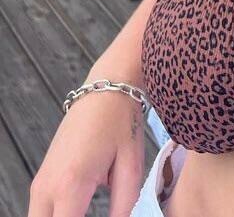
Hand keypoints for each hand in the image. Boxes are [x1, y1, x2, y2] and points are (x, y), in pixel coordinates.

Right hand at [28, 89, 145, 216]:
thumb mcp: (132, 165)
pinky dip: (58, 216)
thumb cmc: (121, 123)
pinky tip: (81, 213)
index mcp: (71, 185)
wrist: (106, 90)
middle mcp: (47, 187)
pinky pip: (42, 213)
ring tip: (89, 214)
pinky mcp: (41, 179)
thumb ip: (124, 204)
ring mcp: (40, 184)